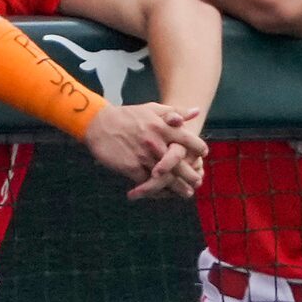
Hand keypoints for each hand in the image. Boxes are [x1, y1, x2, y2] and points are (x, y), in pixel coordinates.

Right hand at [85, 102, 206, 199]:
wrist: (99, 124)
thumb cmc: (127, 116)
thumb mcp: (152, 109)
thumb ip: (175, 112)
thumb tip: (197, 112)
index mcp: (162, 127)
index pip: (187, 140)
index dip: (198, 149)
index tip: (202, 156)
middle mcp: (155, 142)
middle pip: (179, 163)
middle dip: (191, 175)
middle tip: (198, 182)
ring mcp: (143, 156)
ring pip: (165, 177)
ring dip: (177, 188)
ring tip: (185, 193)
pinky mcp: (131, 167)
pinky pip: (147, 183)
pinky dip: (156, 190)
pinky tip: (162, 193)